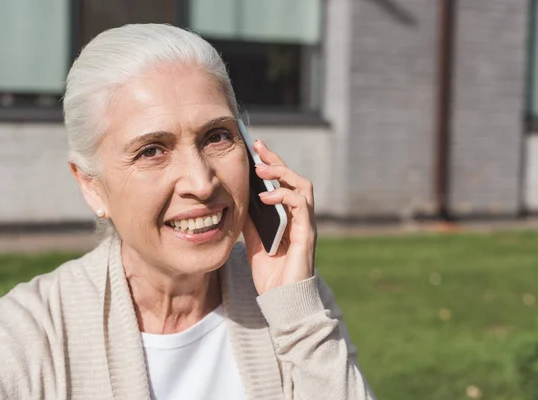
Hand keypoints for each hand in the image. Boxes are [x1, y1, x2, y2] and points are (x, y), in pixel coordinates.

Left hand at [242, 139, 316, 294]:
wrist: (281, 300)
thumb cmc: (271, 274)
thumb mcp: (253, 241)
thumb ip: (250, 221)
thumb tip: (237, 200)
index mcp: (288, 217)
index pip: (282, 183)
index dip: (271, 164)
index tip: (255, 148)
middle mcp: (300, 217)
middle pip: (295, 178)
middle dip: (277, 161)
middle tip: (258, 149)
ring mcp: (305, 224)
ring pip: (303, 187)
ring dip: (281, 174)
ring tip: (261, 171)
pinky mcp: (307, 234)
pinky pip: (301, 207)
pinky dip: (283, 197)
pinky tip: (265, 198)